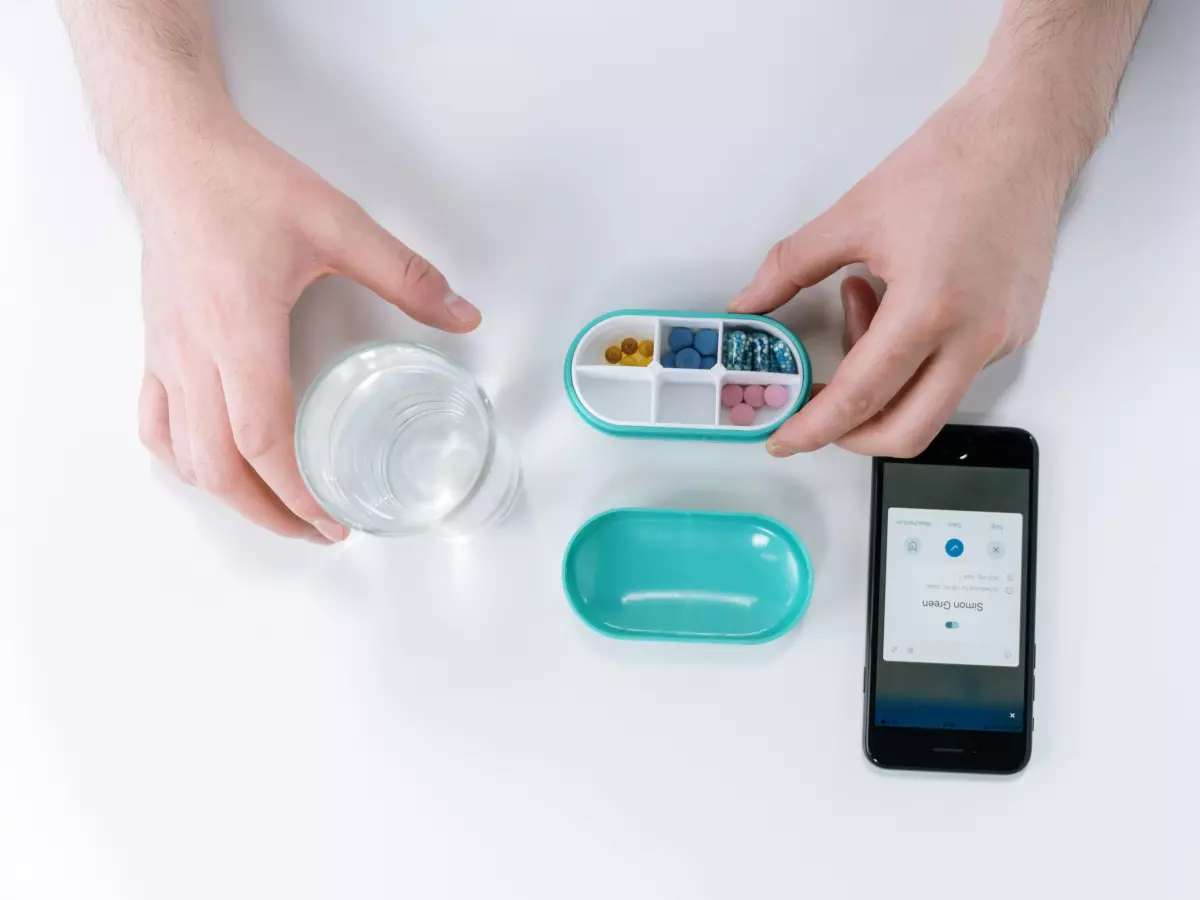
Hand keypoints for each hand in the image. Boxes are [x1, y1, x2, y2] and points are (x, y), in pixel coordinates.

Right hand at [134, 111, 480, 542]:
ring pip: (183, 454)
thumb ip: (406, 276)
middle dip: (268, 514)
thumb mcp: (339, 224)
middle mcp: (195, 353)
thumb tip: (463, 315)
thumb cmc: (244, 185)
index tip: (333, 521)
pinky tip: (212, 467)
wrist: (174, 153)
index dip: (297, 492)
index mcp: (240, 330)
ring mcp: (167, 353)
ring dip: (227, 497)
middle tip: (317, 532)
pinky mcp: (155, 345)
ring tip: (274, 513)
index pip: (262, 437)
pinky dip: (184, 459)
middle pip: (218, 466)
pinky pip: (156, 422)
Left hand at [731, 78, 1067, 457]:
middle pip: (907, 432)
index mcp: (929, 309)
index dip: (815, 428)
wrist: (1024, 136)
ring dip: (883, 381)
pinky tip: (897, 304)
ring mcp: (1001, 339)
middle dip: (852, 435)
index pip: (861, 397)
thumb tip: (750, 303)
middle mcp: (974, 336)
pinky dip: (913, 359)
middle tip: (817, 409)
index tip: (784, 440)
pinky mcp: (1014, 332)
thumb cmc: (950, 164)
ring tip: (862, 305)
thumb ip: (790, 267)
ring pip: (930, 403)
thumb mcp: (852, 215)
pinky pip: (955, 374)